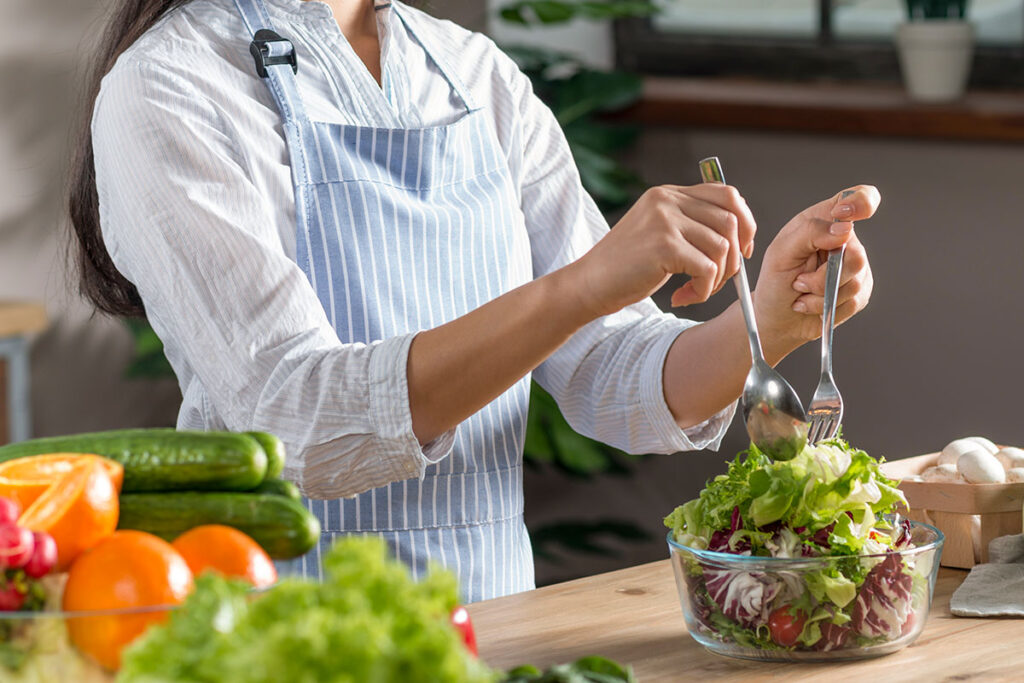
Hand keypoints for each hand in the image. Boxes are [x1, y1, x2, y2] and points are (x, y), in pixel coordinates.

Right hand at [568, 184, 756, 318]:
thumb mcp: (658, 233)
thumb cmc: (626, 267)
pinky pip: (708, 269)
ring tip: (696, 290)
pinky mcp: (664, 246)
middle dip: (735, 256)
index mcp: (668, 194)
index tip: (742, 249)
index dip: (745, 221)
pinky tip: (682, 296)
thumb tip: (740, 234)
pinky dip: (703, 290)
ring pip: (722, 247)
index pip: (727, 193)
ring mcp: (665, 221)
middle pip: (731, 221)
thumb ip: (690, 225)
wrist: (589, 283)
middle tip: (719, 279)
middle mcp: (667, 200)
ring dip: (717, 278)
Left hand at [753, 185, 880, 361]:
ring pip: (854, 283)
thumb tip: (844, 229)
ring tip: (801, 293)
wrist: (776, 318)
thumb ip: (810, 233)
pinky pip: (854, 301)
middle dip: (821, 277)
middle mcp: (843, 240)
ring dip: (820, 296)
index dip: (861, 202)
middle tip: (798, 281)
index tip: (844, 217)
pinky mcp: (860, 291)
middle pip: (856, 255)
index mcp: (823, 220)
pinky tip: (811, 305)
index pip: (858, 199)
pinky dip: (827, 308)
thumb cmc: (775, 282)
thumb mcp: (780, 253)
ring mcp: (855, 266)